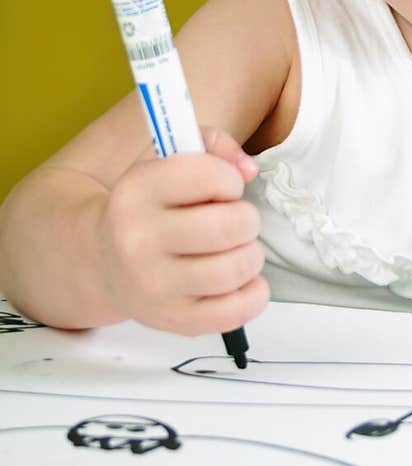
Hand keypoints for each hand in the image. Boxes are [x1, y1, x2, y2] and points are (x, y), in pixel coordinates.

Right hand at [96, 126, 268, 337]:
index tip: (223, 188)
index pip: (208, 176)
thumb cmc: (150, 206)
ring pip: (234, 269)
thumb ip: (212, 145)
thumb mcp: (168, 159)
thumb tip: (248, 170)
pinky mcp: (173, 320)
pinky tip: (244, 280)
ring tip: (237, 249)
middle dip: (246, 219)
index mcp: (137, 191)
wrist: (103, 260)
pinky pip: (234, 312)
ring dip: (251, 255)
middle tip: (236, 221)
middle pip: (228, 226)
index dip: (229, 179)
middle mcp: (138, 240)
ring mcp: (154, 286)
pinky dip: (254, 295)